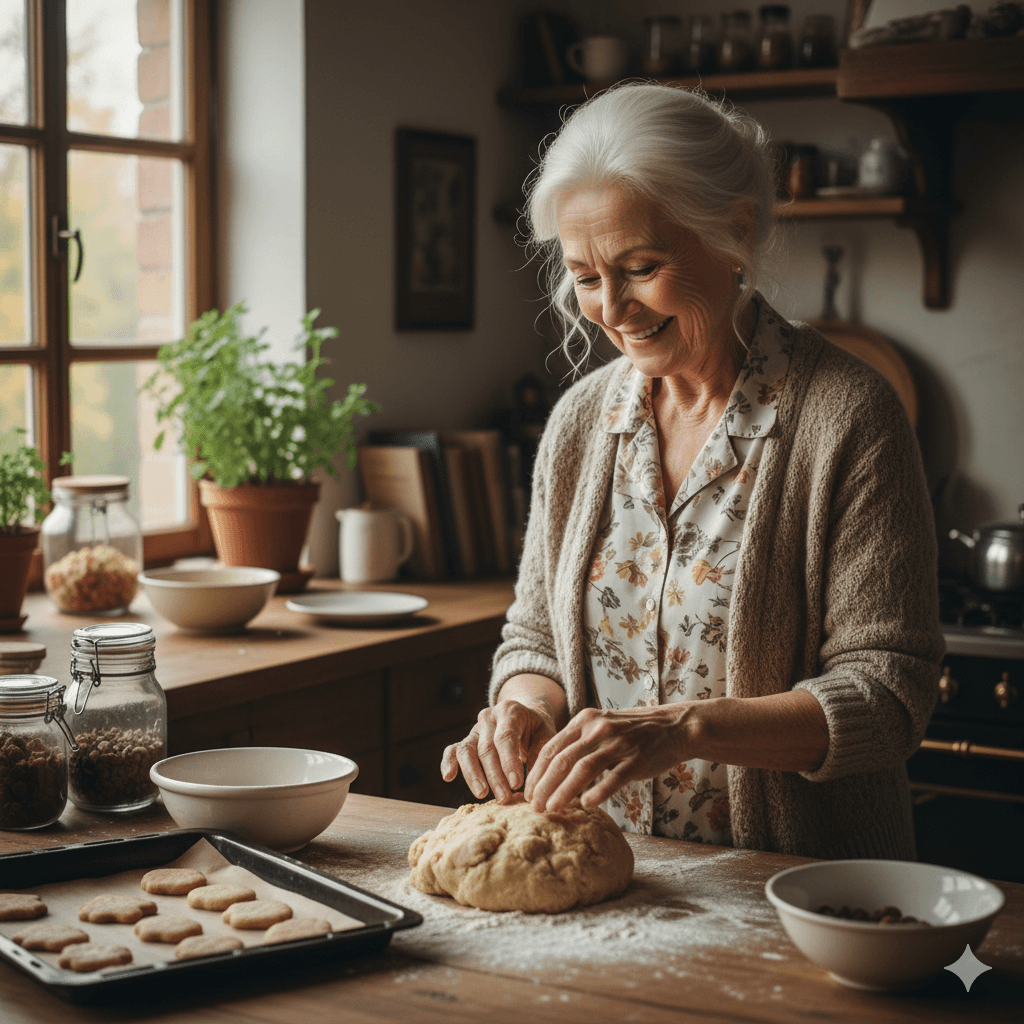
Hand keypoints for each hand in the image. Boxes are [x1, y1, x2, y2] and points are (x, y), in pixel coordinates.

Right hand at [441, 700, 557, 802]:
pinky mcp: (466, 741)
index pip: (505, 737)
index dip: (509, 761)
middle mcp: (489, 717)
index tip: (516, 784)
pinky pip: (453, 750)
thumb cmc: (537, 731)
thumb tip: (534, 787)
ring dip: (473, 775)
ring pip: (467, 750)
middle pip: (486, 748)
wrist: (526, 718)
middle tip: (504, 798)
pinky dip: (448, 763)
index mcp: (510, 711)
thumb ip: (541, 756)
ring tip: (482, 794)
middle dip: (495, 775)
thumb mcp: (546, 736)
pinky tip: (448, 777)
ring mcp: (474, 729)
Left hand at [524, 703, 694, 812]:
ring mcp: (618, 743)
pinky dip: (599, 791)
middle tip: (533, 807)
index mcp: (584, 720)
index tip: (527, 793)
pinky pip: (614, 777)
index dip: (536, 773)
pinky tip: (587, 804)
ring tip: (551, 809)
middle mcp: (597, 729)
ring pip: (583, 769)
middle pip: (562, 759)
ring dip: (564, 791)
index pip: (551, 748)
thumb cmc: (632, 733)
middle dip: (544, 785)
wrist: (674, 727)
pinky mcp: (637, 758)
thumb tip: (551, 773)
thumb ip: (578, 743)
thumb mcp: (601, 727)